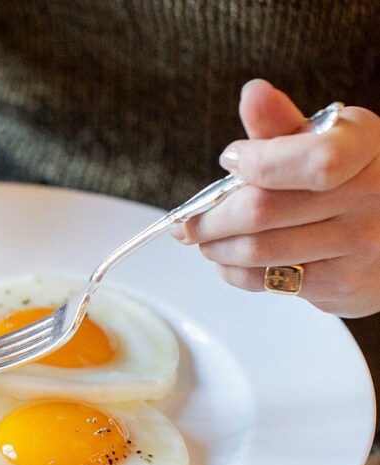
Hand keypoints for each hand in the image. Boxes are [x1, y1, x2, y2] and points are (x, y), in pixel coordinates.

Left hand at [172, 79, 379, 317]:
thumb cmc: (355, 177)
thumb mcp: (329, 139)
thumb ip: (284, 125)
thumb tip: (253, 94)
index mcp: (365, 149)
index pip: (309, 161)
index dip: (256, 163)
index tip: (230, 161)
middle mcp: (369, 198)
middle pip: (264, 211)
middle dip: (211, 218)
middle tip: (186, 222)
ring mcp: (358, 247)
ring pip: (260, 251)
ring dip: (216, 247)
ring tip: (201, 239)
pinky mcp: (343, 285)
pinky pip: (271, 282)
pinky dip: (235, 272)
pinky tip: (227, 261)